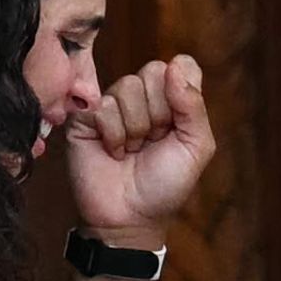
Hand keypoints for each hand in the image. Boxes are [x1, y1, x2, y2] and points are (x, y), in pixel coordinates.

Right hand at [67, 55, 214, 233]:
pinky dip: (113, 136)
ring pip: (128, 88)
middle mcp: (142, 96)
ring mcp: (111, 104)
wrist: (131, 217)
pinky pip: (103, 106)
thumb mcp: (196, 146)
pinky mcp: (84, 116)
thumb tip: (177, 62)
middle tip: (152, 142)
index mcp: (172, 99)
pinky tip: (113, 153)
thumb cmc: (165, 184)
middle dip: (159, 115)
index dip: (180, 95)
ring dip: (135, 129)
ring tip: (131, 150)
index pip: (180, 66)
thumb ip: (193, 105)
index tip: (176, 127)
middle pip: (153, 72)